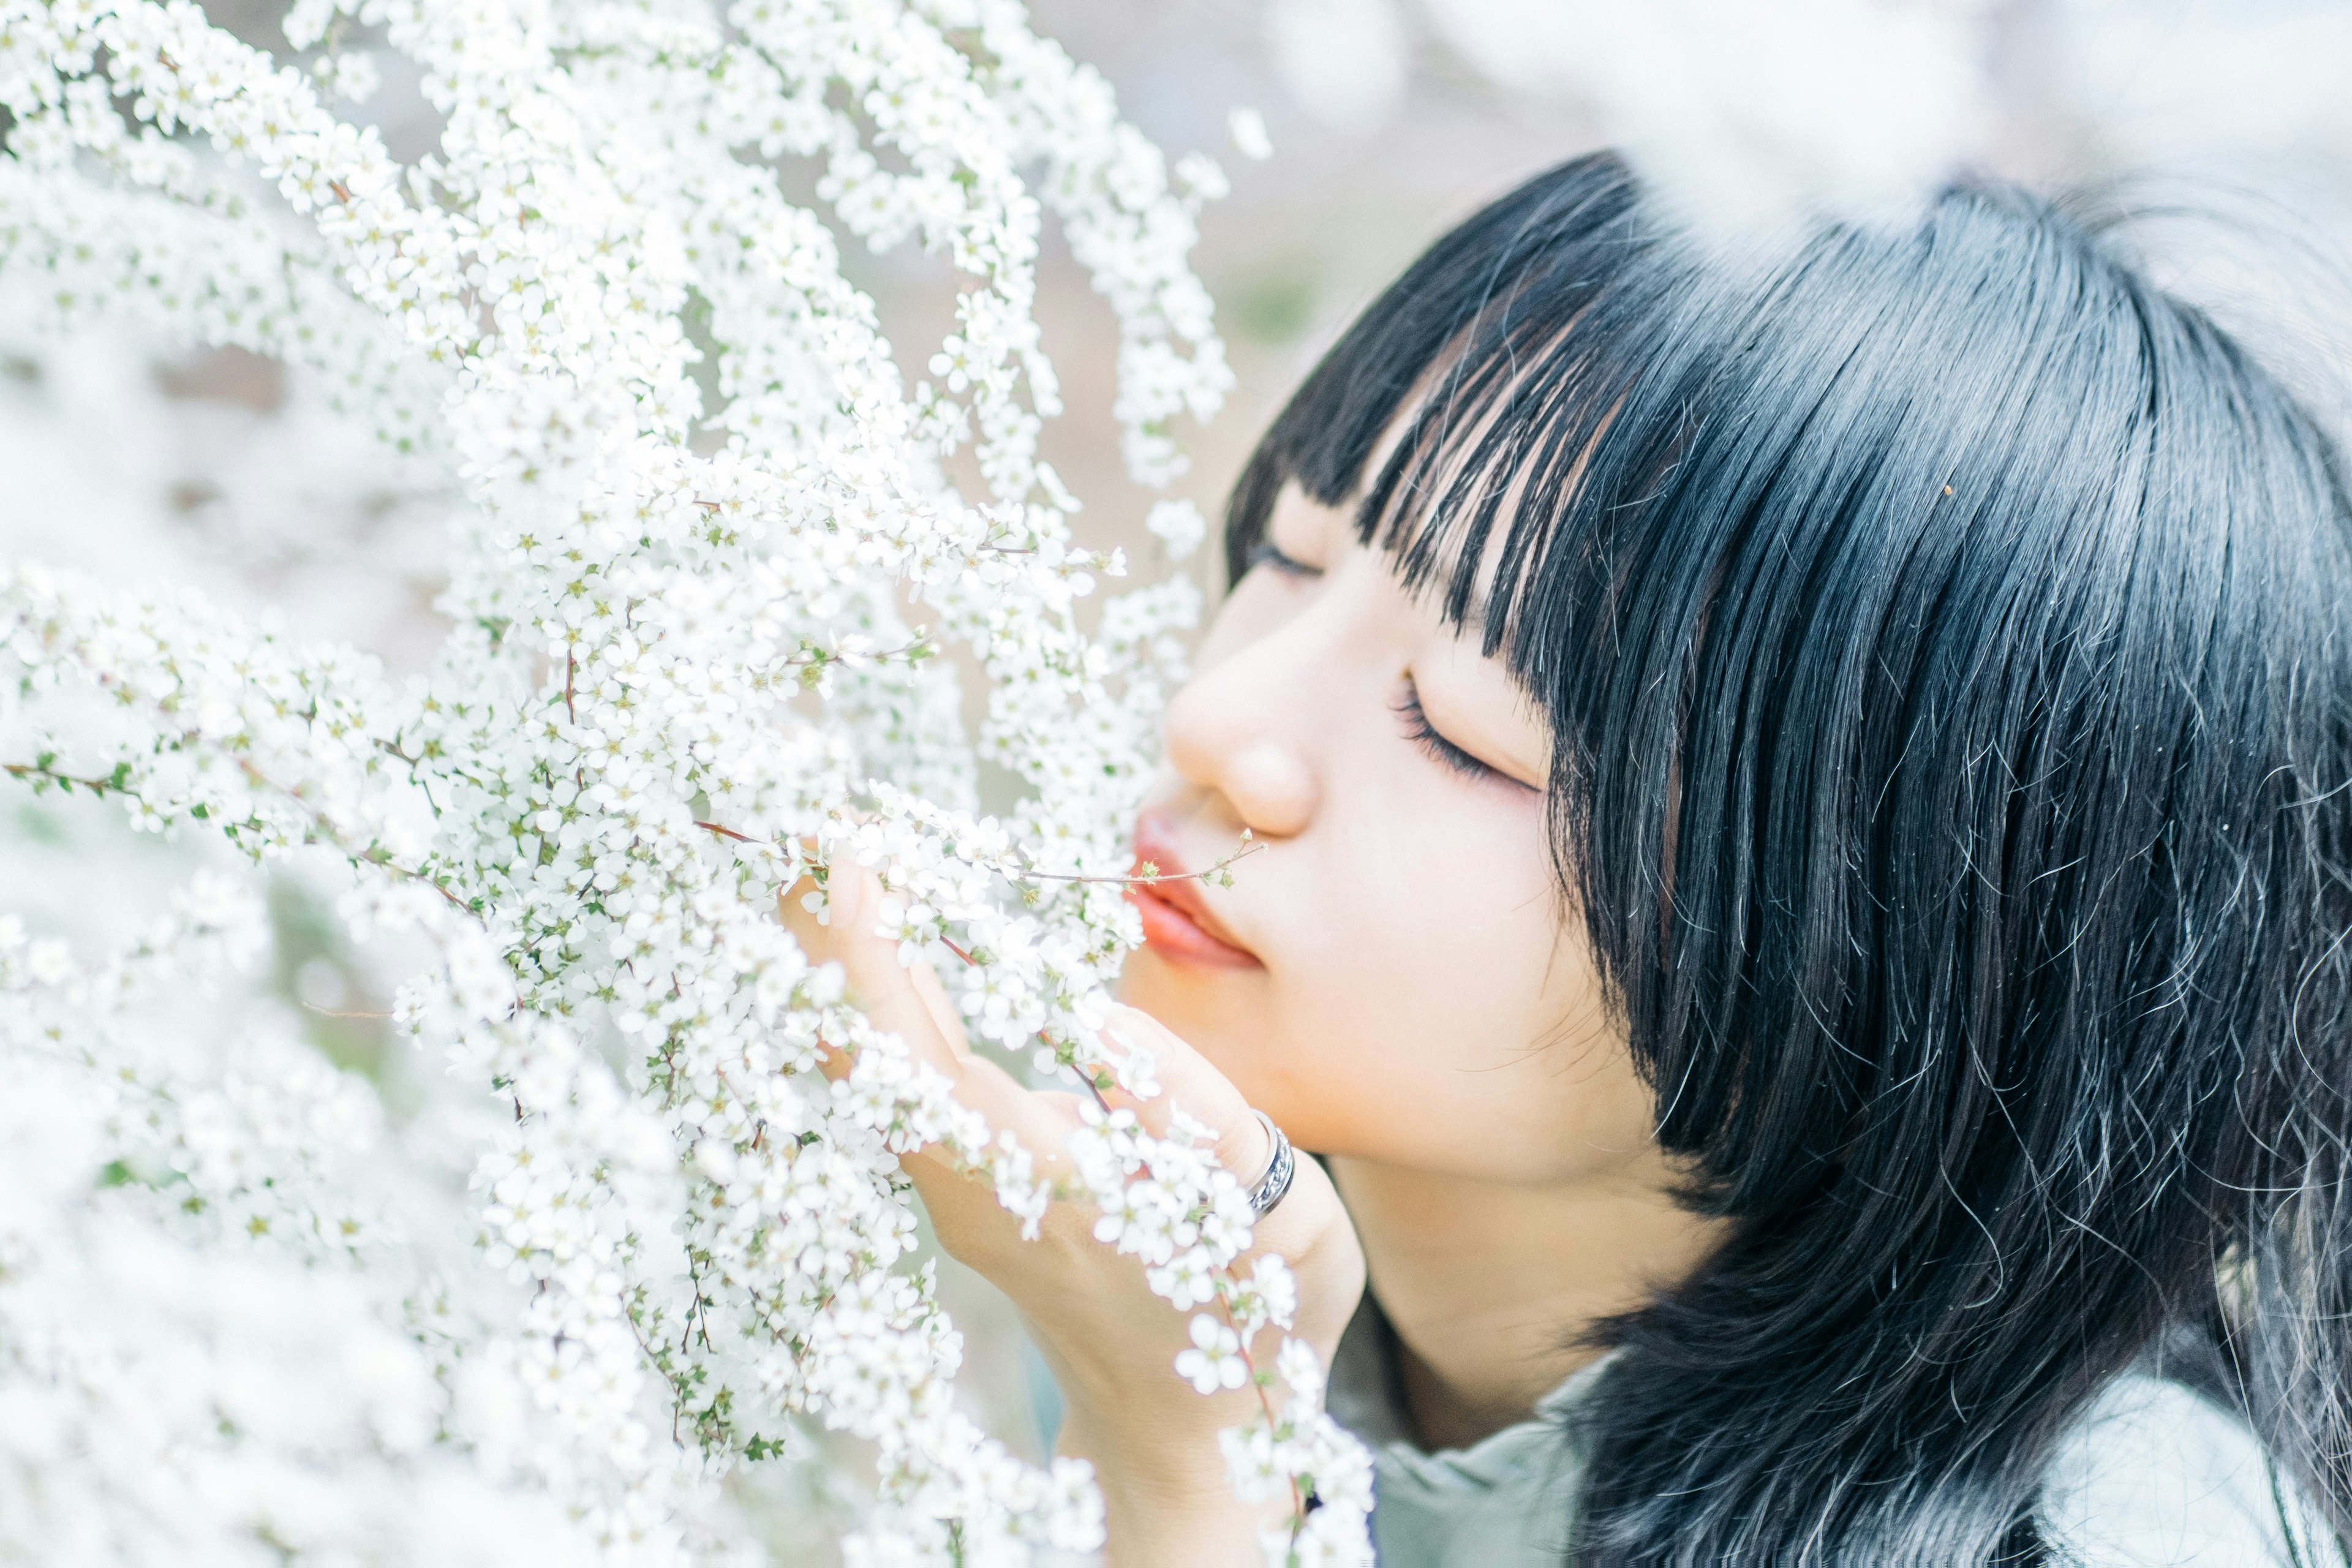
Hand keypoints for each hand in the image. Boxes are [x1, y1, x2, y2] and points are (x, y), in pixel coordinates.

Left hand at [779, 864, 1365, 1562]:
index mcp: (1046, 1190)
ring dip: (845, 961)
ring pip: (868, 1064)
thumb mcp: (1272, 1218)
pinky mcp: (959, 1193)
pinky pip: (893, 1081)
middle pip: (866, 1048)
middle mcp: (971, 1192)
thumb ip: (1194, 1114)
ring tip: (832, 860)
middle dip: (831, 932)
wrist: (1189, 1433)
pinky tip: (874, 944)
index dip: (875, 953)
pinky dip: (874, 1000)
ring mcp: (954, 1197)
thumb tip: (1095, 1020)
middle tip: (811, 823)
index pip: (923, 1053)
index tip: (852, 857)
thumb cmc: (1247, 1318)